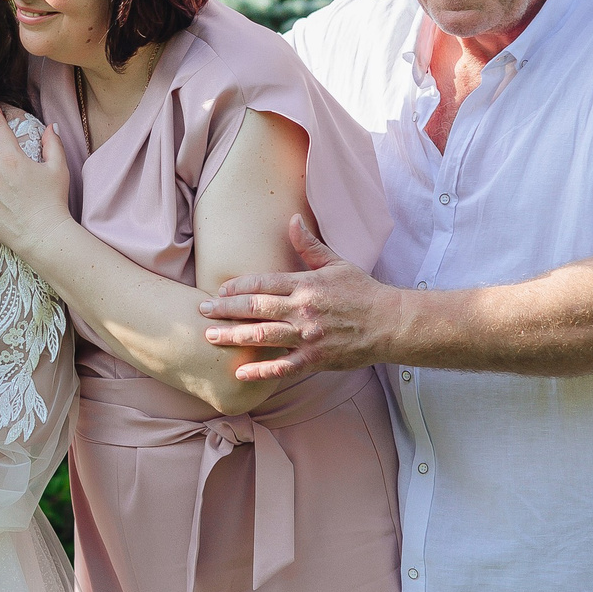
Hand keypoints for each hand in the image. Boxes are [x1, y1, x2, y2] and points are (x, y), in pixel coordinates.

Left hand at [198, 215, 411, 381]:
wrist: (390, 324)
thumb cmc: (363, 292)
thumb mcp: (337, 263)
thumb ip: (309, 245)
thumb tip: (292, 219)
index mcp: (306, 285)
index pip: (263, 283)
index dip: (238, 286)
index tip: (219, 289)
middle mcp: (302, 310)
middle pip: (255, 309)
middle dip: (225, 310)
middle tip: (202, 310)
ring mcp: (307, 336)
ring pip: (262, 336)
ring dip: (233, 337)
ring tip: (210, 336)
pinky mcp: (315, 359)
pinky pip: (282, 367)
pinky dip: (259, 371)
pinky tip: (239, 372)